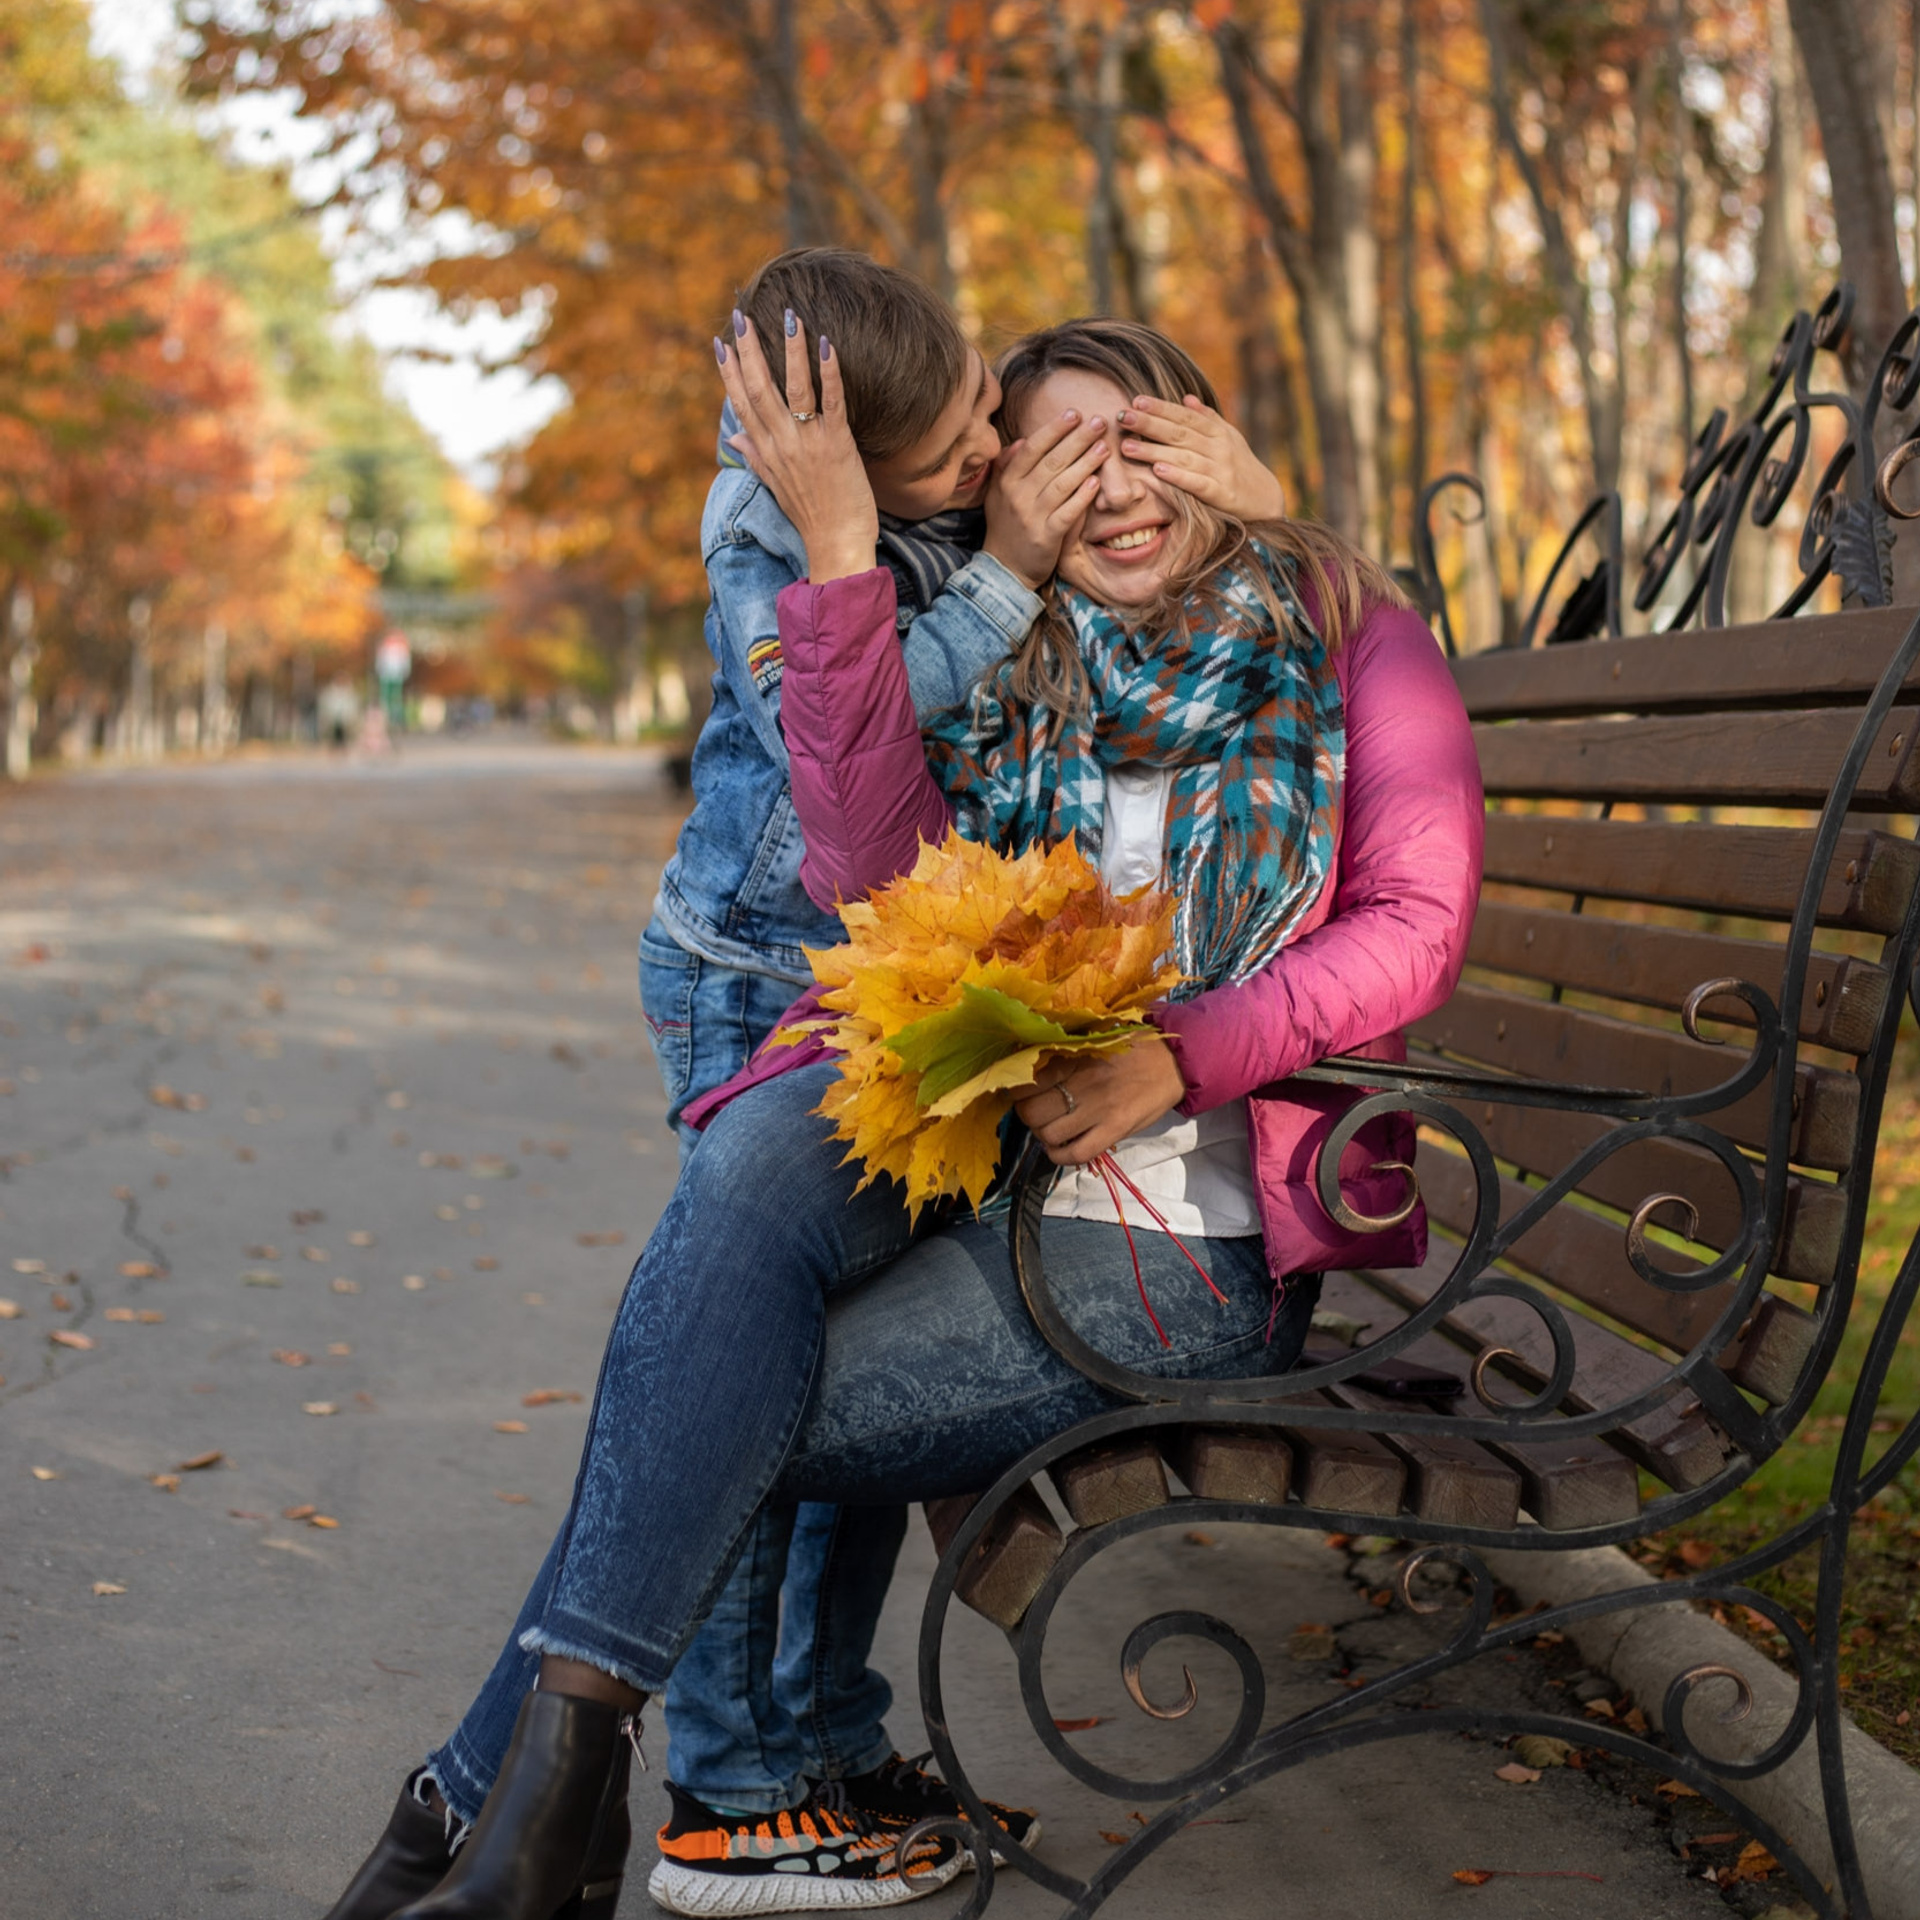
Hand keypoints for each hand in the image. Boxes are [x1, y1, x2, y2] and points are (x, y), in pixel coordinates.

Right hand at [715, 309, 877, 583]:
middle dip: (749, 351)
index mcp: (765, 452)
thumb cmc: (810, 517)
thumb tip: (733, 440)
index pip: (741, 404)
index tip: (720, 342)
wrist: (837, 545)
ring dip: (790, 351)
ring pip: (793, 389)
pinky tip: (827, 345)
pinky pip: (831, 403)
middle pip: (759, 389)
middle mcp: (781, 444)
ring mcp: (808, 443)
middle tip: (742, 314)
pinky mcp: (837, 445)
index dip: (729, 372)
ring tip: (790, 317)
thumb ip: (754, 457)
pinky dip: (828, 373)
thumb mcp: (776, 487)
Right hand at [983, 410, 1109, 589]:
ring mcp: (1031, 516)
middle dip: (1077, 439)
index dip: (1054, 429)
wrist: (1004, 569)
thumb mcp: (998, 495)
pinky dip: (1082, 497)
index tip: (1074, 413)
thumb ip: (1007, 467)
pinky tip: (1096, 482)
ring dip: (1085, 464)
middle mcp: (1018, 496)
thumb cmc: (1006, 527)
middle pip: (1051, 461)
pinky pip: (1067, 512)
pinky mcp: (1045, 536)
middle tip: (1099, 422)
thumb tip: (1020, 441)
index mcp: (1007, 481)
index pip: (1033, 448)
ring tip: (1104, 447)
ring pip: (1062, 484)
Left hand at [1013, 1032, 1187, 1167]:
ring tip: (1052, 1126)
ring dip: (1043, 1135)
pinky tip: (1060, 1147)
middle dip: (1028, 1114)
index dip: (1017, 1090)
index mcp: (1075, 1056)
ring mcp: (1099, 1110)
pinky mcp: (1115, 1130)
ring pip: (1049, 1134)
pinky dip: (1060, 1156)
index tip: (1023, 1091)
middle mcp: (1083, 1083)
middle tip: (1037, 1110)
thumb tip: (1028, 1060)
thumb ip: (1064, 1048)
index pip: (1027, 1080)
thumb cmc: (1131, 1047)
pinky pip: (1077, 1154)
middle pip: (1031, 1112)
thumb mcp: (1094, 1038)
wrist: (1173, 1062)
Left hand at [1117, 394, 1285, 522]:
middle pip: (1179, 433)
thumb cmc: (1241, 466)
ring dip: (1154, 451)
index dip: (1161, 408)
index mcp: (1218, 432)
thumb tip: (1186, 398)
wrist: (1266, 500)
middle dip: (1149, 424)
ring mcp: (1221, 470)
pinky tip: (1157, 471)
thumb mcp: (1229, 438)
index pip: (1185, 416)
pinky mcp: (1221, 494)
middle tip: (1122, 417)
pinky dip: (1178, 476)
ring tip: (1127, 446)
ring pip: (1183, 457)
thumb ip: (1207, 418)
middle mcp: (1219, 448)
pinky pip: (1197, 484)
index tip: (1136, 401)